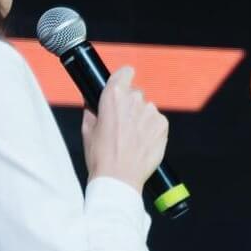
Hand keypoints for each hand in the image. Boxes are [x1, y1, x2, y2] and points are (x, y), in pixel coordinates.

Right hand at [81, 66, 168, 193]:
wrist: (119, 178)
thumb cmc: (101, 156)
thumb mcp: (88, 129)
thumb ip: (92, 111)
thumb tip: (92, 103)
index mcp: (113, 96)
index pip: (126, 72)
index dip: (124, 78)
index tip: (123, 85)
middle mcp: (135, 99)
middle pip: (136, 94)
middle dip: (130, 105)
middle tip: (122, 125)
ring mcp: (151, 112)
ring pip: (147, 109)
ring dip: (141, 118)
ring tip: (132, 139)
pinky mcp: (163, 124)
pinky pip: (157, 121)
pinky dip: (152, 129)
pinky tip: (142, 143)